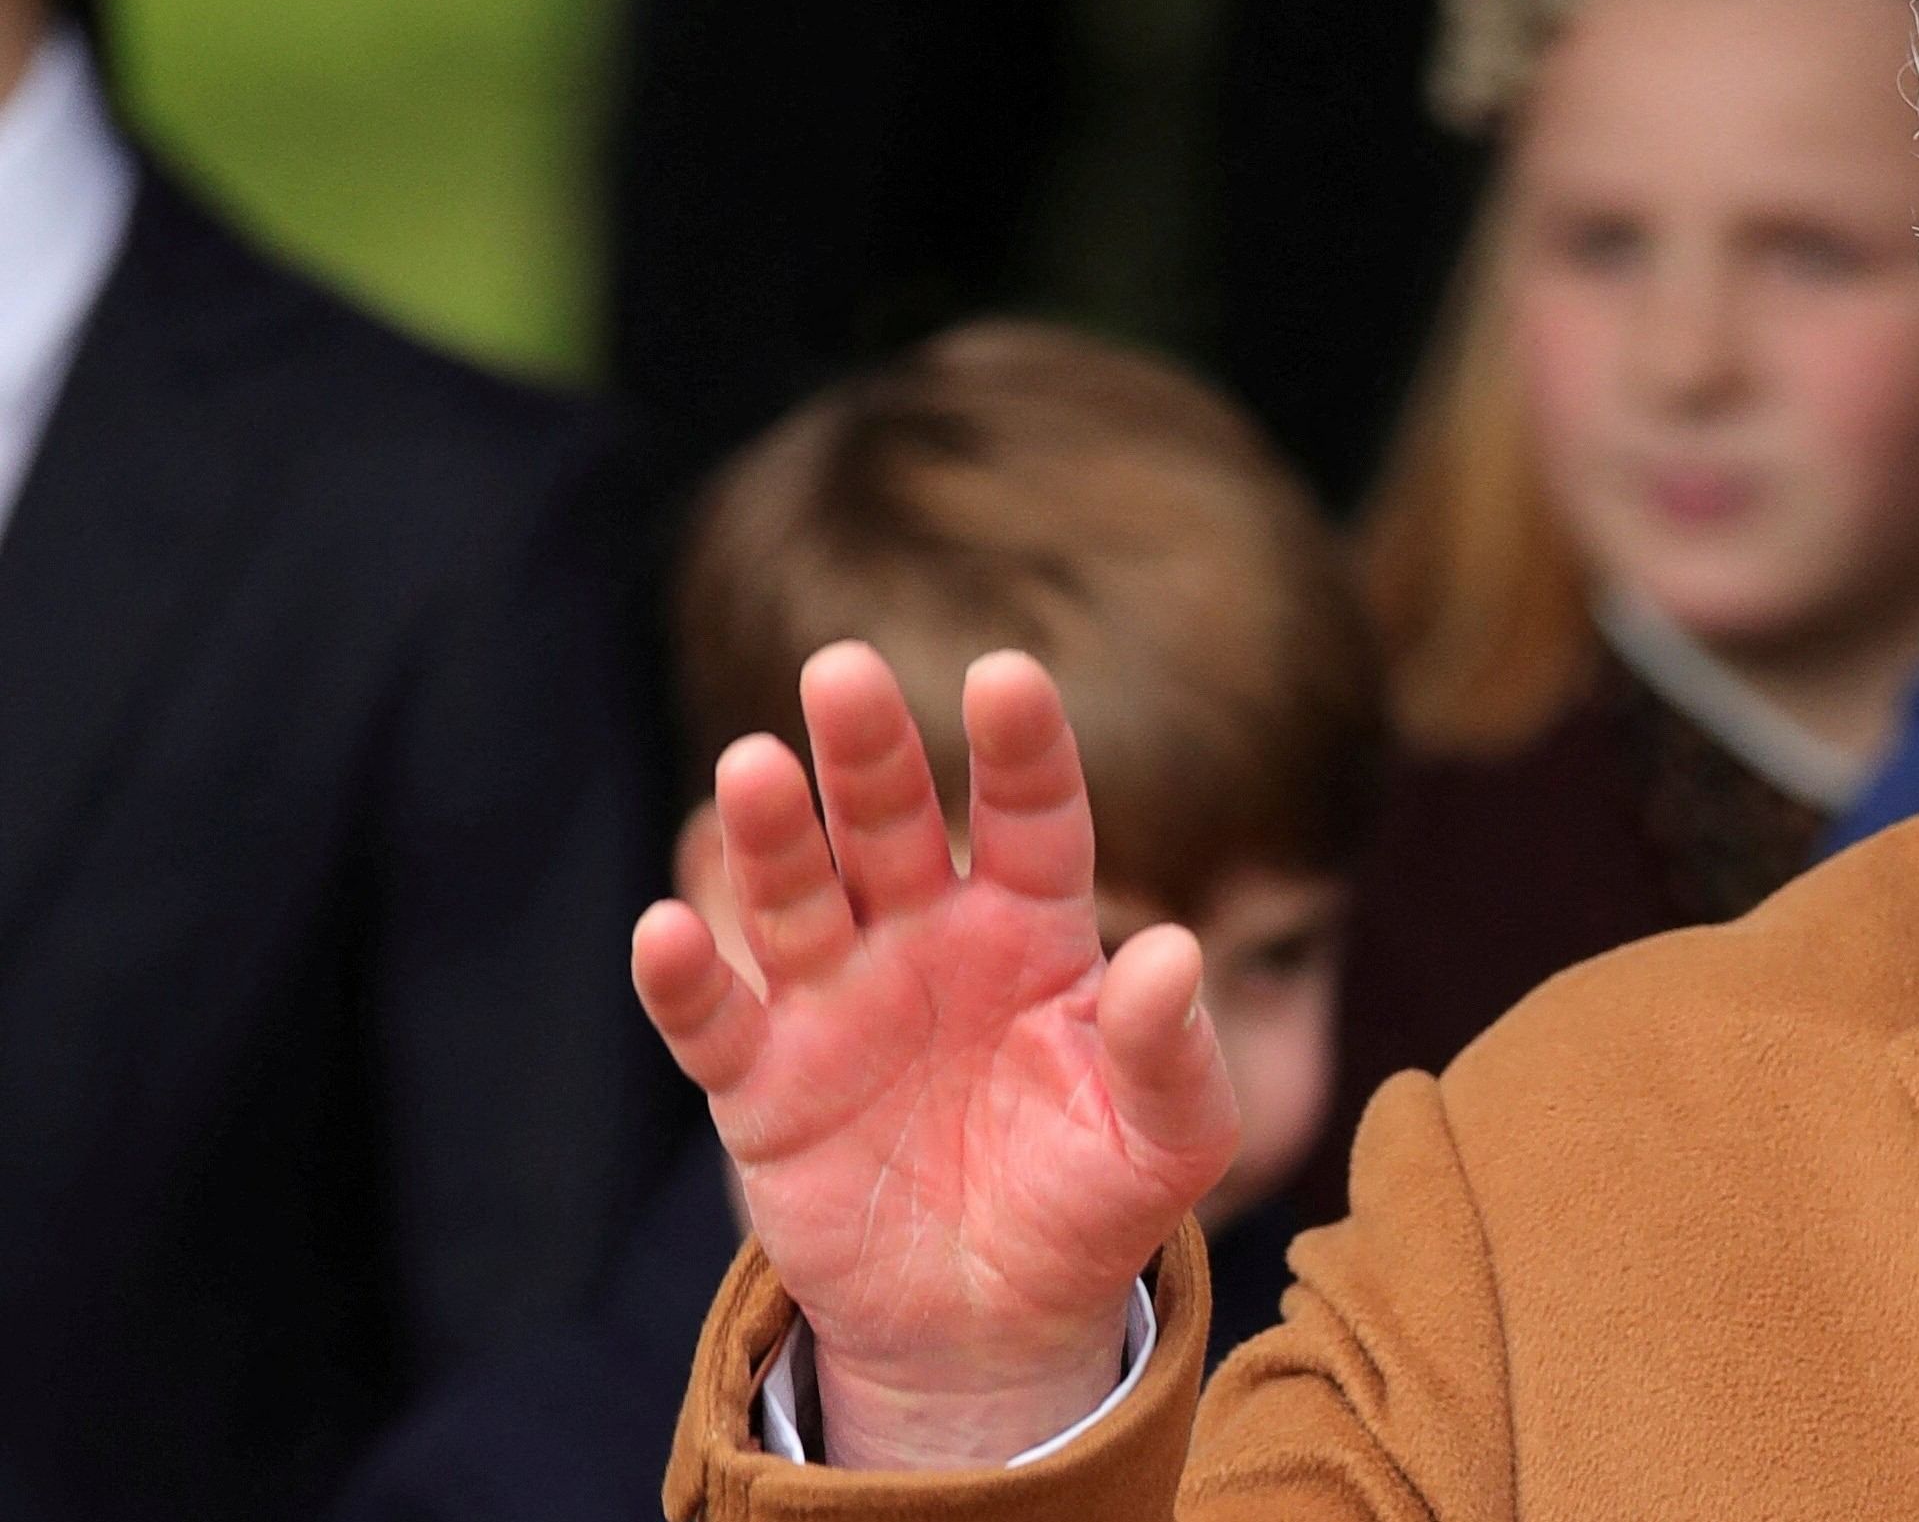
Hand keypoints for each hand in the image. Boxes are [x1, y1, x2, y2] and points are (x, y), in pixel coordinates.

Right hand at [632, 644, 1238, 1467]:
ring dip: (773, 834)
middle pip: (893, 823)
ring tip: (753, 766)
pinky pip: (716, 1021)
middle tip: (843, 670)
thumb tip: (1176, 955)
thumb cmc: (1093, 1200)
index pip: (1033, 815)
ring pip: (797, 895)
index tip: (1005, 676)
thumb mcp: (1167, 1138)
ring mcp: (837, 1002)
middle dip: (869, 750)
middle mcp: (928, 938)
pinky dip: (686, 978)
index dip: (1019, 747)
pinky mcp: (764, 1085)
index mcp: (1035, 928)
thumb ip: (1172, 1050)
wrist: (996, 1323)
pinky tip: (669, 927)